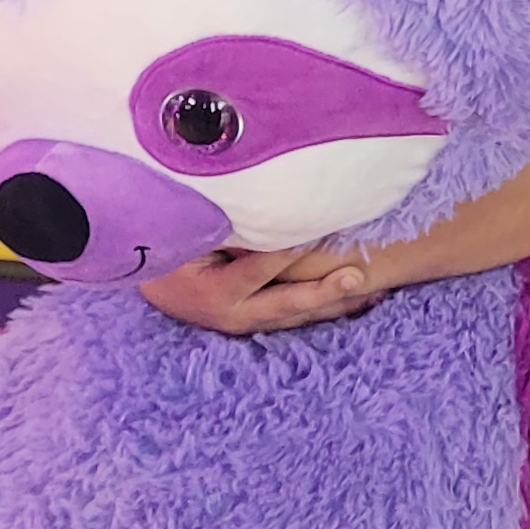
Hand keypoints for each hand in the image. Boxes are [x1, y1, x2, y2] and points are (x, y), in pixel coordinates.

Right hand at [139, 237, 382, 334]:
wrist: (155, 286)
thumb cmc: (169, 251)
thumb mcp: (188, 238)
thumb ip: (221, 228)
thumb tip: (255, 205)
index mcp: (213, 294)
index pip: (255, 271)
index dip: (284, 254)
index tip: (314, 234)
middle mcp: (233, 316)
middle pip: (286, 303)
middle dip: (325, 291)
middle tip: (357, 276)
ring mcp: (248, 323)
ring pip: (299, 315)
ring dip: (336, 303)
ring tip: (374, 290)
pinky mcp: (260, 322)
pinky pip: (298, 315)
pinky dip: (327, 306)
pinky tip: (359, 299)